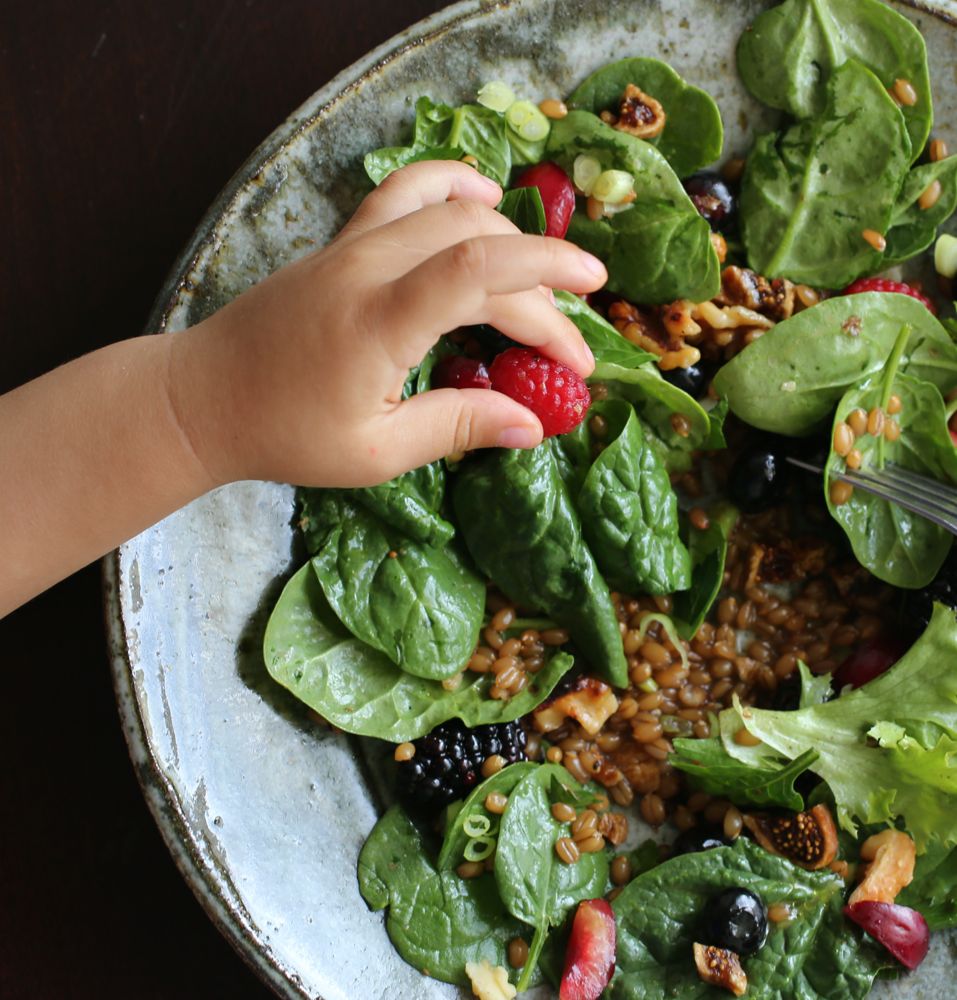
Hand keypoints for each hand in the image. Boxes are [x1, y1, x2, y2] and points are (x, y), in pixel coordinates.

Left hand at [167, 159, 606, 487]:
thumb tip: (532, 426)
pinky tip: (481, 199)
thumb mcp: (375, 453)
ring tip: (545, 274)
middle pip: (477, 245)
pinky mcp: (340, 244)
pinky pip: (403, 193)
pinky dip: (451, 186)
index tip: (591, 301)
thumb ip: (456, 428)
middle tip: (567, 348)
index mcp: (377, 325)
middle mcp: (366, 270)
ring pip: (447, 209)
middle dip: (539, 287)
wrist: (203, 397)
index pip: (477, 271)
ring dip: (507, 236)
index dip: (545, 275)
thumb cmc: (285, 434)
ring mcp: (350, 247)